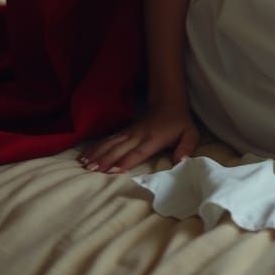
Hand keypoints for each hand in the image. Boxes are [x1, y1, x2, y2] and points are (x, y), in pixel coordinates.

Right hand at [77, 103, 199, 172]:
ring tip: (84, 164)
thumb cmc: (179, 123)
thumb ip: (187, 148)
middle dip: (105, 159)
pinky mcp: (124, 131)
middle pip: (120, 148)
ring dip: (97, 153)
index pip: (138, 152)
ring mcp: (129, 132)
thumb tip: (181, 162)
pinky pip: (108, 140)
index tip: (113, 171)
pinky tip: (84, 156)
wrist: (169, 103)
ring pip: (111, 143)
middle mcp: (138, 135)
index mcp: (153, 138)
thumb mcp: (190, 134)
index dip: (126, 161)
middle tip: (91, 170)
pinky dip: (95, 147)